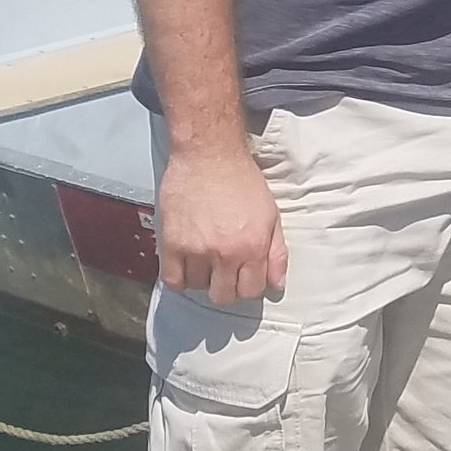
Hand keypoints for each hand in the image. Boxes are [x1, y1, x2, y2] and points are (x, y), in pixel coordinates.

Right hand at [157, 139, 287, 306]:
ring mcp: (197, 250)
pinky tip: (185, 266)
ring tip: (204, 260)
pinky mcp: (173, 243)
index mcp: (253, 247)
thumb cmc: (241, 180)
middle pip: (224, 296)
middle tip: (223, 271)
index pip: (250, 291)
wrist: (209, 155)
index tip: (241, 275)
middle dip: (226, 287)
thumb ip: (276, 253)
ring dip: (202, 278)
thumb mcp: (271, 215)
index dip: (247, 286)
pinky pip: (173, 280)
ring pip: (199, 288)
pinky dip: (179, 279)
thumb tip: (277, 285)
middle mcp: (225, 253)